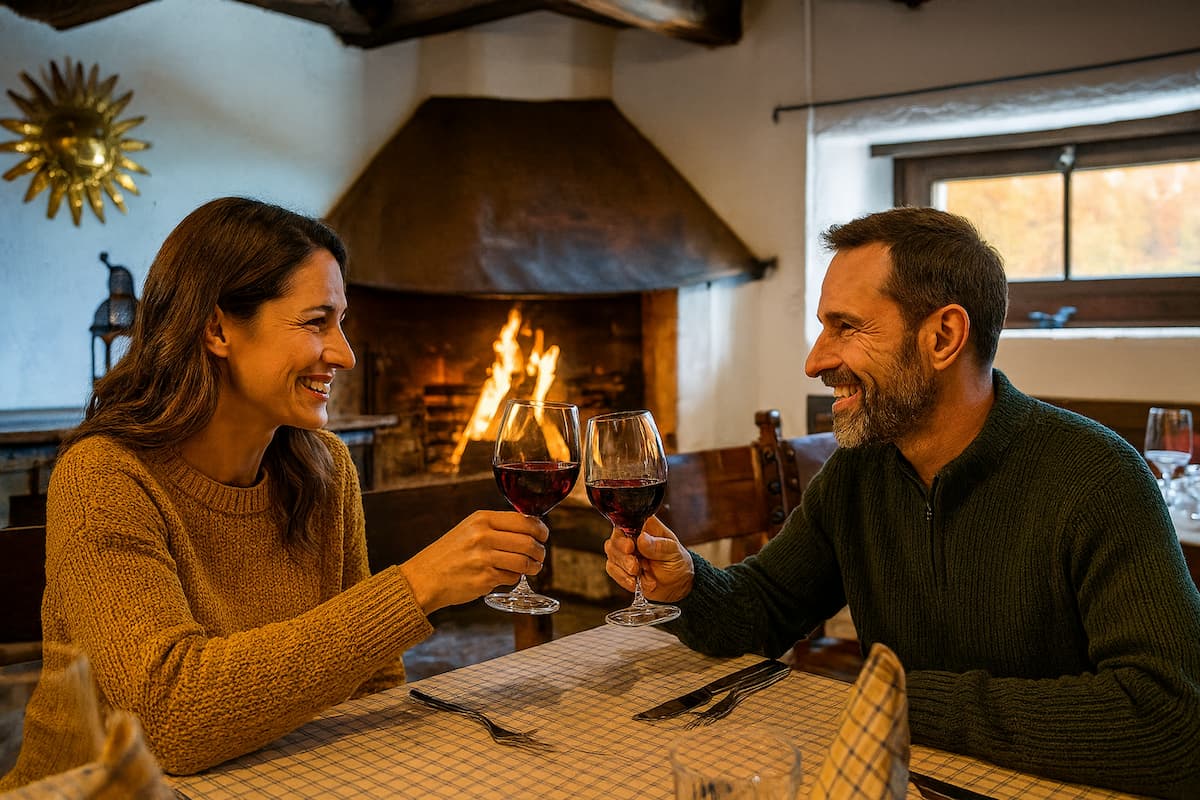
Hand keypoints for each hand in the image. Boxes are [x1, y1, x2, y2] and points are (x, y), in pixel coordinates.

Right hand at [401, 511, 547, 612]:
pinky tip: (505, 576)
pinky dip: (514, 578)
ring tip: (532, 567)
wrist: (424, 578)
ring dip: (533, 566)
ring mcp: (484, 559)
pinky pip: (512, 578)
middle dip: (540, 551)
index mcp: (481, 519)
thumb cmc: (449, 553)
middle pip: (528, 542)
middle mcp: (483, 536)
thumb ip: (496, 526)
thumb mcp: (470, 528)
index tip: (543, 535)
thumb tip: (530, 528)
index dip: (540, 529)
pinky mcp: (484, 579)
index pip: (523, 520)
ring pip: (524, 562)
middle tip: (539, 555)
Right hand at [603, 516, 693, 601]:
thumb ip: (659, 546)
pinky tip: (635, 582)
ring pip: (611, 554)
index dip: (624, 533)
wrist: (677, 586)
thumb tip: (642, 538)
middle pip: (615, 538)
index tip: (630, 546)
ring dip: (623, 567)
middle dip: (622, 555)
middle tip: (634, 566)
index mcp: (646, 526)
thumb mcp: (674, 553)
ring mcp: (625, 552)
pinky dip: (622, 578)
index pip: (628, 521)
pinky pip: (612, 569)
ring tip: (638, 574)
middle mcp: (633, 536)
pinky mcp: (621, 566)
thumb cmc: (677, 563)